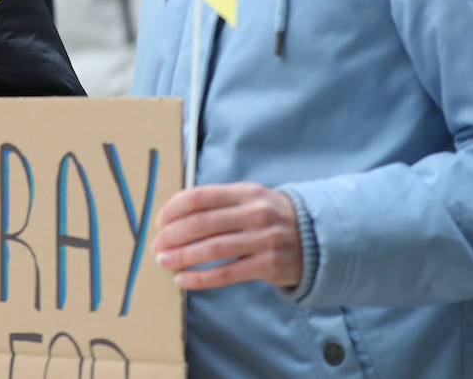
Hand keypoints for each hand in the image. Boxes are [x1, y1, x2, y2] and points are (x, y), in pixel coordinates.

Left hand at [151, 182, 301, 290]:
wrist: (317, 238)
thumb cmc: (271, 217)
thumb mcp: (250, 199)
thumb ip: (218, 201)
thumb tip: (174, 212)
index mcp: (245, 192)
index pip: (200, 197)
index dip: (174, 209)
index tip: (159, 221)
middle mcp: (255, 213)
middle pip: (202, 223)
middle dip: (173, 235)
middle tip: (156, 244)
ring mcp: (263, 239)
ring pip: (212, 248)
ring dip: (182, 256)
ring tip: (163, 260)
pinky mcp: (268, 265)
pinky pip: (226, 273)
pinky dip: (200, 278)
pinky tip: (182, 280)